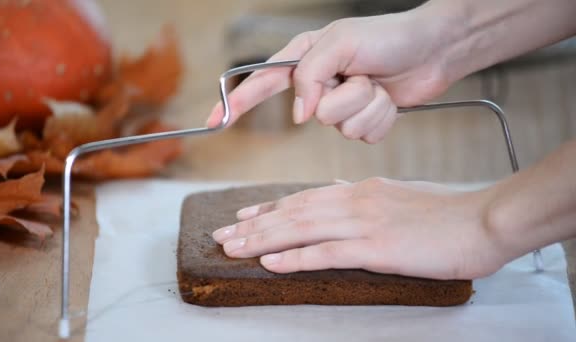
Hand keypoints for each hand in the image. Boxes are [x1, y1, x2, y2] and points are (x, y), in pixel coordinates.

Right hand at [207, 9, 452, 142]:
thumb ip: (309, 75)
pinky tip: (390, 98)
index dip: (238, 102)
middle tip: (363, 76)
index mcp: (306, 58)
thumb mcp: (340, 42)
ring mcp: (342, 106)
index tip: (216, 120)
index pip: (263, 82)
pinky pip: (363, 135)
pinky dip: (381, 117)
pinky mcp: (363, 121)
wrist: (434, 51)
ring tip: (379, 84)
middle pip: (312, 113)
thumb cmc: (389, 37)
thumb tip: (299, 115)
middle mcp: (321, 84)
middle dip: (343, 98)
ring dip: (367, 106)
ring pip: (341, 128)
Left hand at [212, 178, 510, 279]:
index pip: (303, 198)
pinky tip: (271, 263)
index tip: (242, 216)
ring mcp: (364, 223)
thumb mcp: (397, 197)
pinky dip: (295, 258)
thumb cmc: (442, 215)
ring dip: (262, 240)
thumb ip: (364, 197)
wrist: (480, 221)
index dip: (268, 209)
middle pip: (293, 213)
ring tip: (233, 248)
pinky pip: (326, 252)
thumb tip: (338, 189)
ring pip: (301, 229)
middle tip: (222, 235)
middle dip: (253, 225)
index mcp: (359, 191)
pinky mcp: (376, 248)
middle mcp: (354, 201)